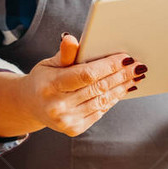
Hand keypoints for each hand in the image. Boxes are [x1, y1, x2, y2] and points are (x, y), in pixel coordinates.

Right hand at [20, 35, 145, 136]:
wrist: (30, 105)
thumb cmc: (44, 79)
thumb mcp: (49, 63)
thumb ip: (65, 54)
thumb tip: (71, 39)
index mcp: (50, 86)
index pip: (86, 75)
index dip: (108, 66)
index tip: (126, 58)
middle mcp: (57, 106)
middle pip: (98, 88)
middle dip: (121, 76)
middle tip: (138, 66)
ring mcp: (66, 120)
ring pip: (102, 101)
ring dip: (121, 88)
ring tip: (134, 77)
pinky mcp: (74, 129)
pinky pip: (99, 111)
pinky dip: (113, 99)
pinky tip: (122, 89)